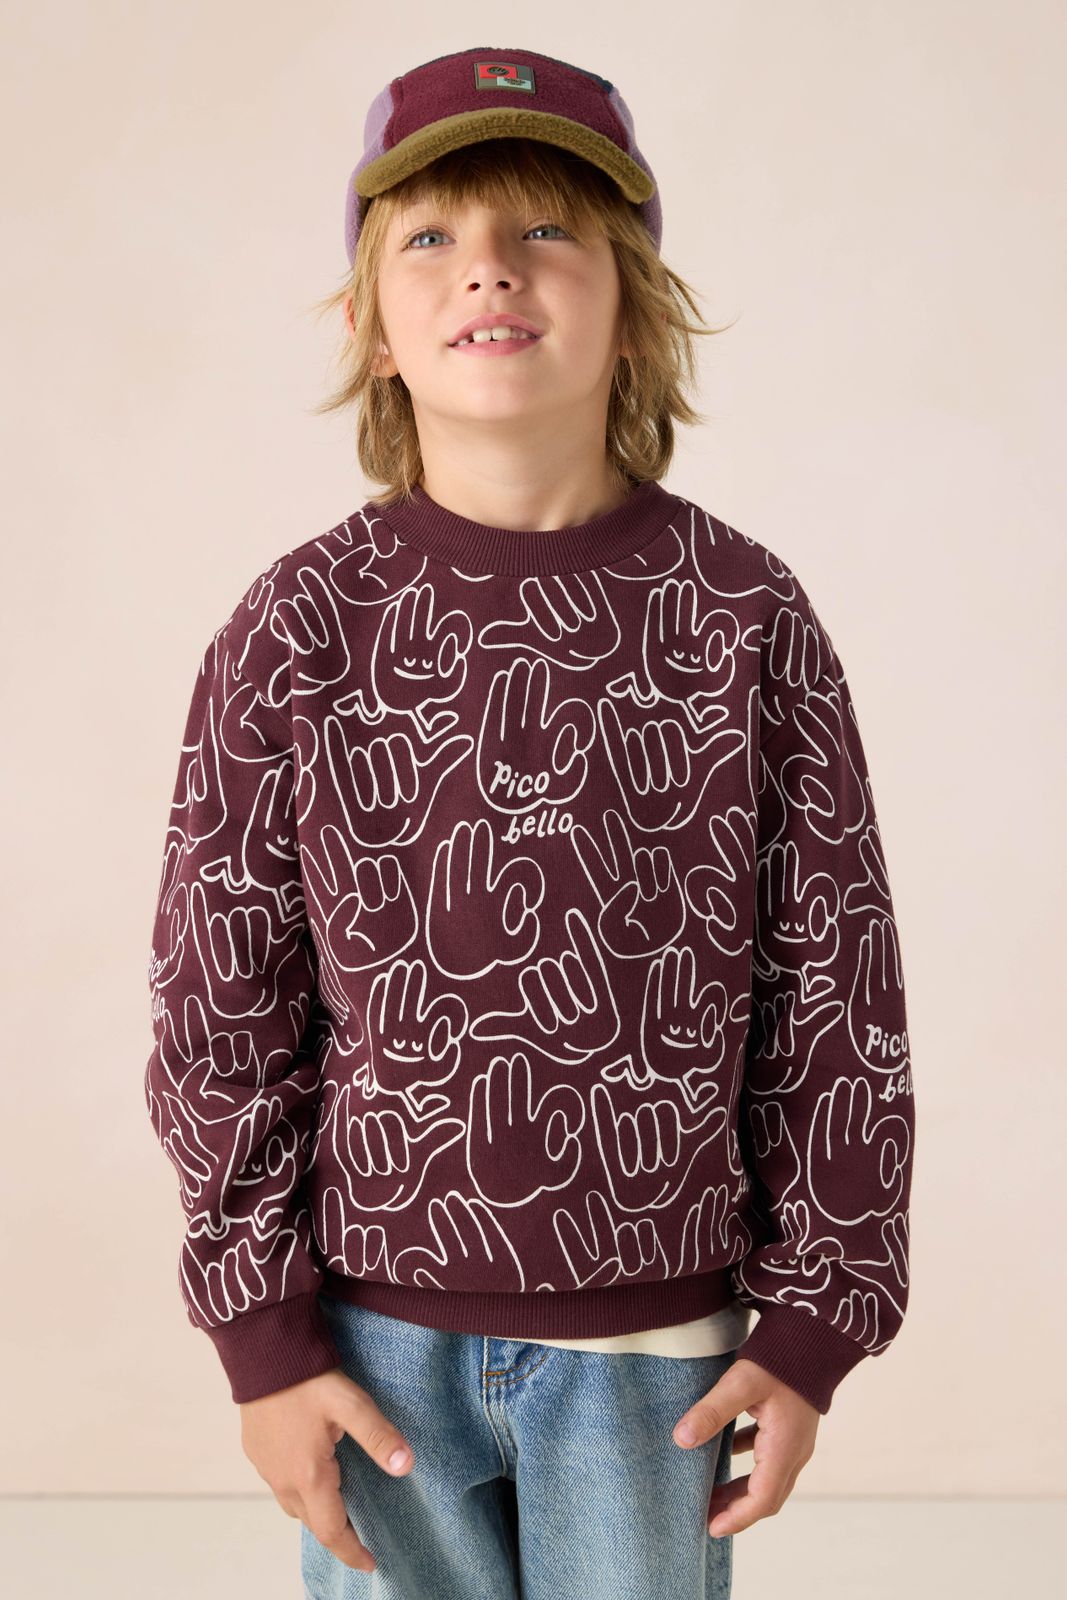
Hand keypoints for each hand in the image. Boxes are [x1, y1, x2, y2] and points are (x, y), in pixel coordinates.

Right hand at [240, 1365, 414, 1573]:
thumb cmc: (306, 1378)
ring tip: (337, 1506)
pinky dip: (298, 1489)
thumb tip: (405, 1466)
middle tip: (359, 1535)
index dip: (351, 1551)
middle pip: (312, 1521)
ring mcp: (265, 1466)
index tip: (370, 1564)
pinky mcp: (255, 1450)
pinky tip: (309, 1470)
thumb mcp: (350, 1403)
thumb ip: (378, 1435)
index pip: (331, 1531)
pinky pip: (278, 1484)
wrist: (261, 1352)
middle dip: (335, 1533)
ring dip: (315, 1512)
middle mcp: (282, 1479)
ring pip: (292, 1505)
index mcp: (308, 1476)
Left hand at [673, 1357, 819, 1537]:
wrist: (814, 1335)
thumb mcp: (742, 1384)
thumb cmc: (780, 1359)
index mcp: (785, 1448)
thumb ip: (712, 1412)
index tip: (710, 1528)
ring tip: (711, 1492)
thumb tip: (681, 1440)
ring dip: (741, 1489)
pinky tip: (724, 1452)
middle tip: (705, 1517)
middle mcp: (795, 1451)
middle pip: (767, 1496)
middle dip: (736, 1510)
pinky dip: (747, 1465)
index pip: (761, 1500)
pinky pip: (768, 1457)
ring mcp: (796, 1439)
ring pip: (768, 1478)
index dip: (736, 1517)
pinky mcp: (791, 1426)